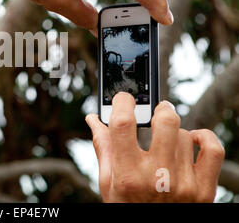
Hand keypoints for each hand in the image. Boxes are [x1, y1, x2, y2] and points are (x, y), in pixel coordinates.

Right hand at [85, 92, 224, 202]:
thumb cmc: (127, 208)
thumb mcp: (108, 183)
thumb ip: (103, 148)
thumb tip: (94, 120)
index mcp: (127, 175)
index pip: (122, 123)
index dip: (121, 102)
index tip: (122, 99)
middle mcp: (157, 177)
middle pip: (165, 121)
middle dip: (158, 110)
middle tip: (154, 112)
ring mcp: (184, 184)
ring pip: (185, 134)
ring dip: (174, 133)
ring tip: (166, 144)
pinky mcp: (204, 189)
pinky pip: (213, 149)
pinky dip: (204, 137)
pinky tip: (192, 140)